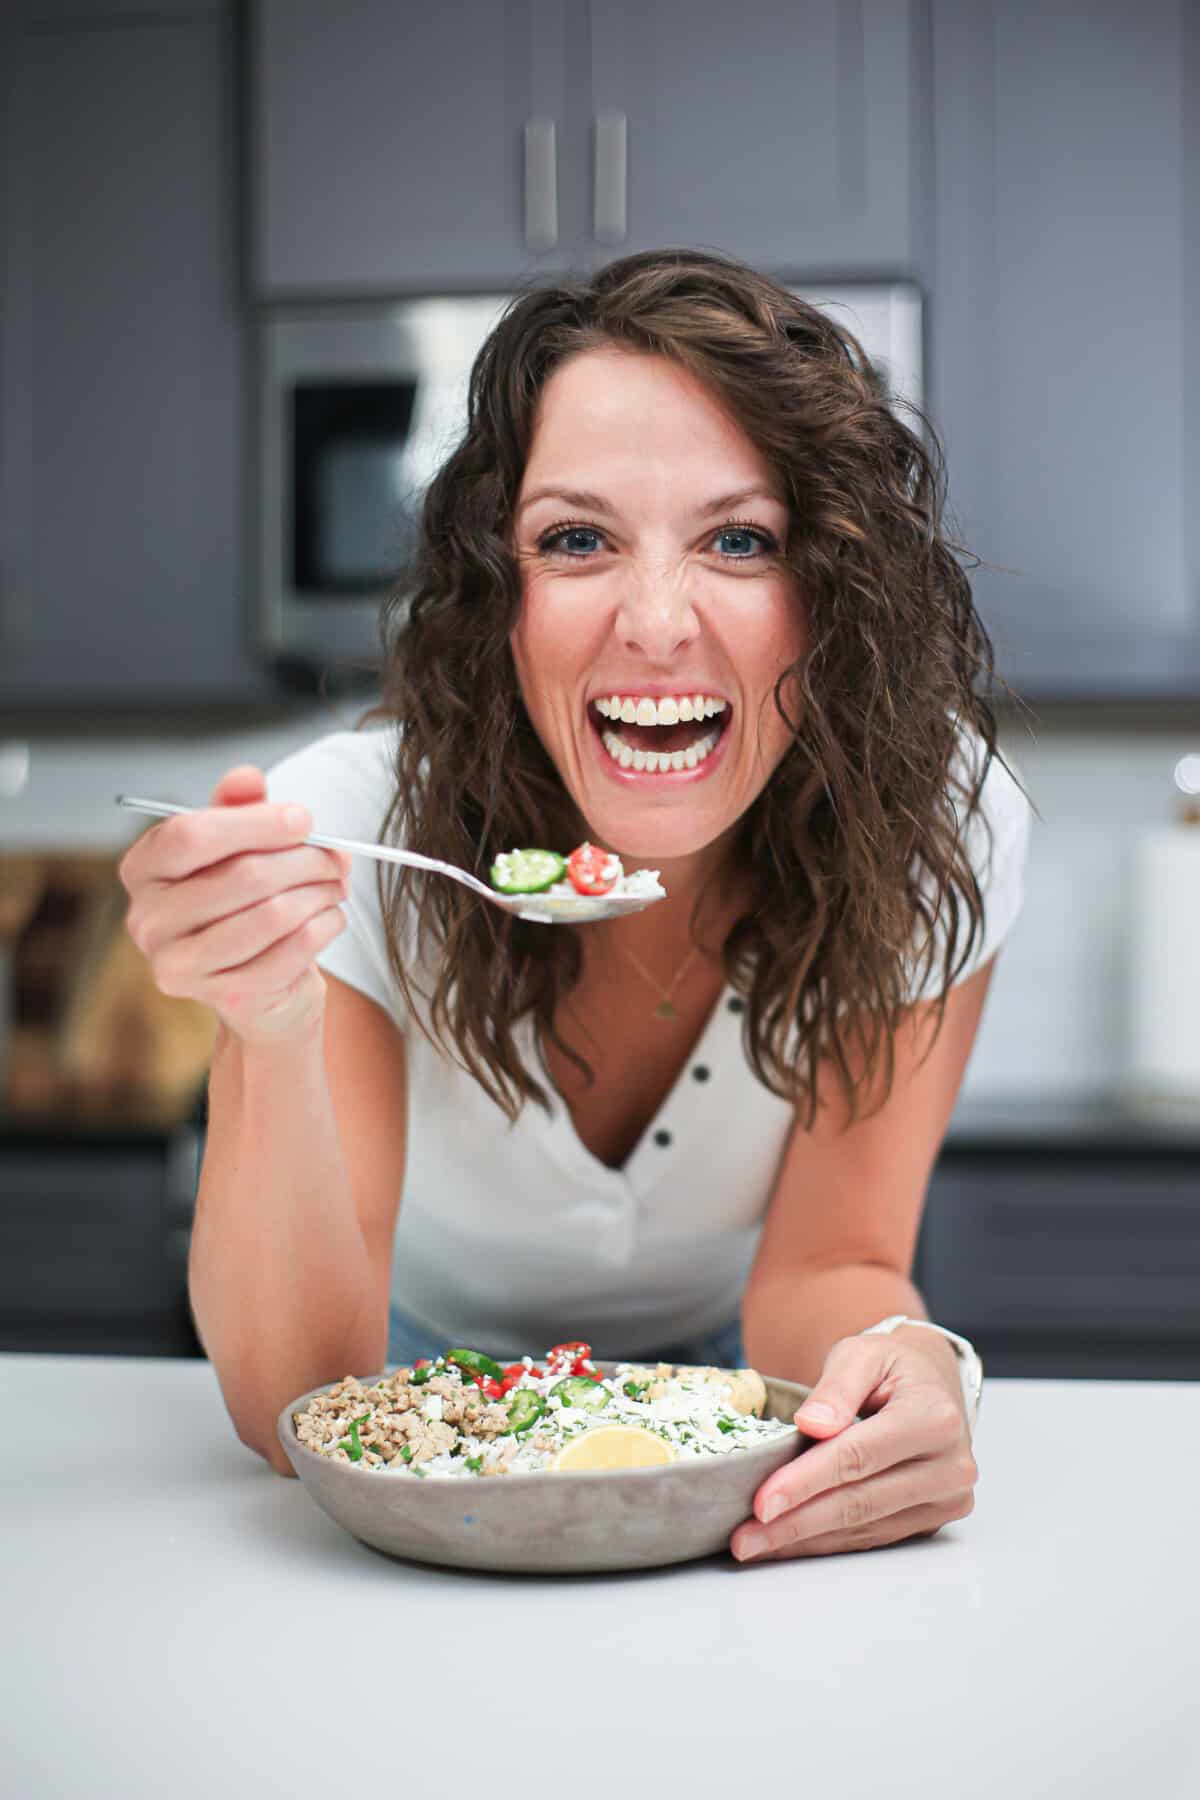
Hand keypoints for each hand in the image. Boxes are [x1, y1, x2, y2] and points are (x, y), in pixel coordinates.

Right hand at [119, 765, 351, 1045]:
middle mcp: (147, 920)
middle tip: (337, 856)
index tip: (304, 819)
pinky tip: (332, 917)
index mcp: (143, 869)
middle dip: (304, 860)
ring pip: (270, 915)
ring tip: (336, 885)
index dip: (255, 823)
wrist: (258, 982)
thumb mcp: (237, 845)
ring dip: (319, 893)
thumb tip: (246, 777)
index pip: (190, 835)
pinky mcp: (222, 997)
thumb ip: (238, 807)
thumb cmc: (243, 899)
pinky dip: (324, 927)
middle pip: (240, 876)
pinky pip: (290, 952)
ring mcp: (178, 964)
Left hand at [730, 1332, 977, 1561]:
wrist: (932, 1385)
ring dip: (805, 1540)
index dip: (806, 1481)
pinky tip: (790, 1543)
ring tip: (755, 1544)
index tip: (762, 1502)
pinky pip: (873, 1536)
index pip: (858, 1456)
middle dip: (796, 1522)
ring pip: (864, 1528)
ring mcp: (945, 1498)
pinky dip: (827, 1542)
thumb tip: (812, 1424)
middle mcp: (950, 1465)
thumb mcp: (862, 1355)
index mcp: (934, 1418)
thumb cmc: (892, 1367)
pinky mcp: (933, 1519)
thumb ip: (836, 1386)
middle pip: (859, 1501)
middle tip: (746, 1538)